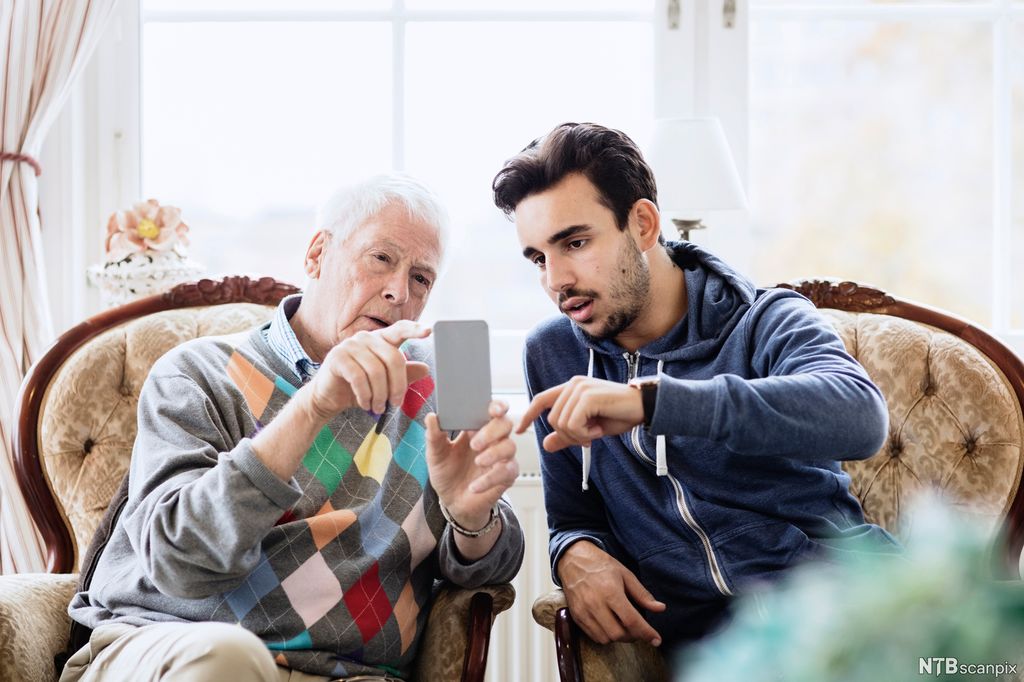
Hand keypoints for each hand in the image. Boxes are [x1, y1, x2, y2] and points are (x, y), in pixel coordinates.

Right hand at [306, 321, 430, 420]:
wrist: (328, 397)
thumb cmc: (359, 387)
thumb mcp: (385, 383)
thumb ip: (404, 374)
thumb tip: (426, 369)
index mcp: (380, 339)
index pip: (400, 329)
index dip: (414, 330)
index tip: (429, 331)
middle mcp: (365, 337)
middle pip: (393, 358)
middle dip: (398, 386)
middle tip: (395, 404)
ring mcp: (350, 345)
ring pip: (376, 371)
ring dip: (380, 395)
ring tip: (378, 408)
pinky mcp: (337, 357)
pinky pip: (359, 378)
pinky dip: (365, 395)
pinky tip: (365, 404)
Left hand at [426, 400, 518, 529]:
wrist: (451, 501)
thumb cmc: (446, 472)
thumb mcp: (436, 454)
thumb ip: (434, 436)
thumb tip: (431, 417)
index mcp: (477, 427)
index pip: (493, 410)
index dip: (498, 406)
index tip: (494, 409)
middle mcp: (493, 439)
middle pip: (505, 424)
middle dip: (492, 431)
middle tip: (475, 443)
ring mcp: (501, 457)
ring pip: (510, 446)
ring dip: (494, 453)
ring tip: (478, 462)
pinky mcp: (506, 476)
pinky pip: (506, 472)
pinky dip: (489, 479)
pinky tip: (475, 486)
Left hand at [516, 376, 643, 451]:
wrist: (644, 408)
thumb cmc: (619, 415)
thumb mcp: (589, 429)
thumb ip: (568, 435)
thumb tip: (546, 444)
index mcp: (571, 388)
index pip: (541, 400)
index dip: (529, 415)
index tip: (520, 430)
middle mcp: (573, 384)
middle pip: (553, 419)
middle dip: (569, 435)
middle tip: (589, 437)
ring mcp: (580, 388)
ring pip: (561, 423)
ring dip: (579, 435)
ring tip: (596, 431)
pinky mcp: (587, 396)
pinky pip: (573, 424)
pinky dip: (584, 434)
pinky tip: (599, 429)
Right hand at [558, 540, 664, 646]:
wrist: (573, 559)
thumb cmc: (600, 565)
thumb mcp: (625, 574)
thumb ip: (642, 594)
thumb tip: (660, 608)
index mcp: (610, 592)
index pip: (631, 620)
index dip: (646, 633)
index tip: (656, 640)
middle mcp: (595, 604)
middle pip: (618, 634)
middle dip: (633, 636)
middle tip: (639, 629)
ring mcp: (583, 612)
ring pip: (605, 639)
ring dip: (619, 637)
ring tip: (624, 627)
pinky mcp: (576, 616)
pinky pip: (593, 636)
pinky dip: (605, 636)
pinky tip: (610, 625)